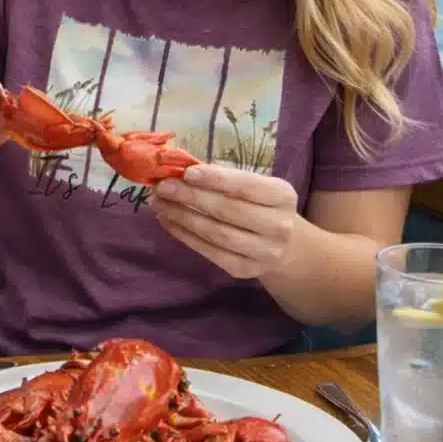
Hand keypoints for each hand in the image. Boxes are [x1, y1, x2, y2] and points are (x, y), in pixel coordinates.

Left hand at [150, 164, 299, 279]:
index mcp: (282, 196)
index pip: (247, 186)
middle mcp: (278, 226)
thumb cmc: (260, 206)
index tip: (187, 172)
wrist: (284, 246)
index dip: (216, 179)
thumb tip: (179, 171)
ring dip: (181, 216)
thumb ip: (223, 178)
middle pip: (228, 210)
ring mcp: (264, 252)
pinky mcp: (245, 270)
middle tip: (162, 186)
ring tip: (159, 203)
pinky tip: (167, 221)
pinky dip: (183, 235)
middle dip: (190, 196)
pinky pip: (209, 252)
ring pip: (215, 233)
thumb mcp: (254, 186)